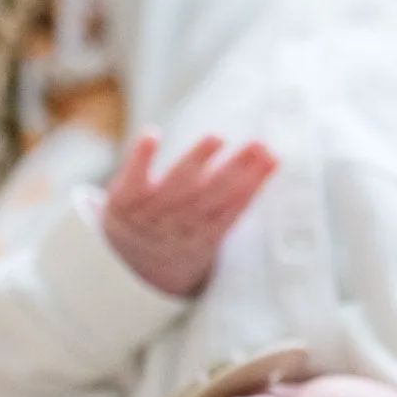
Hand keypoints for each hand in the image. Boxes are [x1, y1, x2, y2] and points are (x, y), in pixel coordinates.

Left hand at [101, 133, 278, 297]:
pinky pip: (133, 179)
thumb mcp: (211, 228)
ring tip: (216, 137)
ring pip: (176, 187)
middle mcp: (180, 225)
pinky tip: (154, 135)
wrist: (127, 260)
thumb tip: (273, 158)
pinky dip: (141, 158)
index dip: (253, 184)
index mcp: (206, 235)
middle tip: (258, 145)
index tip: (273, 158)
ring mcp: (151, 214)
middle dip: (235, 169)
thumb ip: (236, 198)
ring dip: (196, 162)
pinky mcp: (123, 201)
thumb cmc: (181, 234)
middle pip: (211, 196)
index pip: (234, 207)